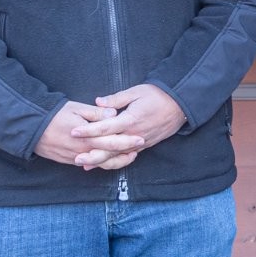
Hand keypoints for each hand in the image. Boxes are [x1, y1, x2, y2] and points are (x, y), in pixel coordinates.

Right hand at [35, 100, 143, 167]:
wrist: (31, 128)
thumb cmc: (55, 115)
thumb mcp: (76, 108)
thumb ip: (96, 113)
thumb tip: (113, 114)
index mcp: (86, 137)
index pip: (111, 141)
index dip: (127, 141)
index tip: (140, 138)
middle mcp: (82, 150)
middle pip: (108, 155)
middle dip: (125, 153)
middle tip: (139, 148)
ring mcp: (75, 158)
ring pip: (100, 163)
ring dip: (115, 160)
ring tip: (129, 156)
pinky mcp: (69, 161)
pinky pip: (89, 165)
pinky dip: (102, 163)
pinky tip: (110, 159)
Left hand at [69, 83, 186, 167]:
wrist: (181, 104)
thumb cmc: (158, 95)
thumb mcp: (137, 91)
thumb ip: (116, 98)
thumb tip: (98, 102)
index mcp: (131, 119)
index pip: (105, 127)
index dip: (88, 130)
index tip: (74, 131)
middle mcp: (134, 134)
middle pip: (110, 147)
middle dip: (91, 153)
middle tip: (75, 156)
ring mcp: (141, 142)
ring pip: (118, 155)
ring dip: (101, 161)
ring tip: (85, 165)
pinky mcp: (145, 145)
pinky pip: (127, 155)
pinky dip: (114, 160)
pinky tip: (104, 163)